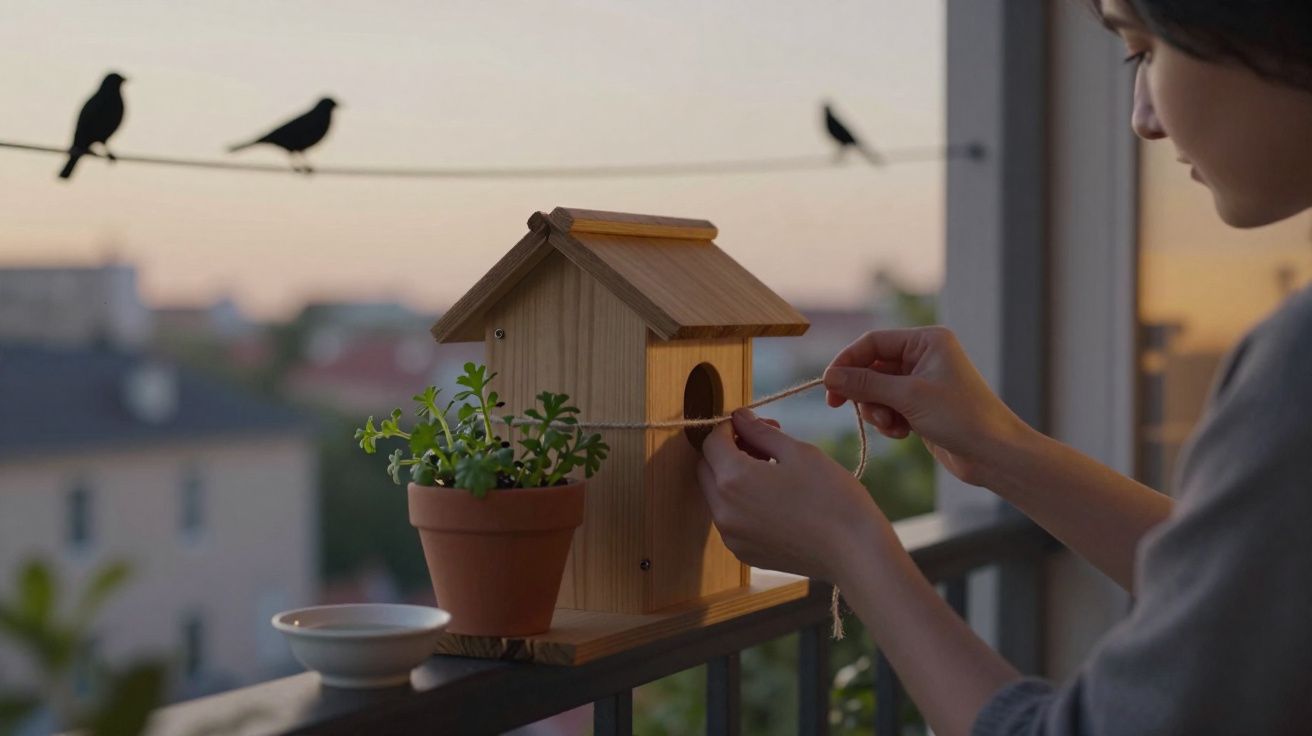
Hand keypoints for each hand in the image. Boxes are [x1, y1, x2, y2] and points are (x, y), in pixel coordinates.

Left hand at [696, 409, 893, 583]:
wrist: (855, 553)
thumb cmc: (832, 497)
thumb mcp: (798, 452)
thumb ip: (760, 432)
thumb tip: (739, 417)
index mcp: (733, 479)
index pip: (711, 442)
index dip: (730, 427)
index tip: (753, 425)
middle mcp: (723, 511)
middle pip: (707, 469)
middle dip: (728, 450)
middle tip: (764, 444)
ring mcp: (732, 536)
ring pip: (717, 495)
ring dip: (734, 477)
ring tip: (773, 470)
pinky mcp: (745, 553)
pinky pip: (731, 519)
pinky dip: (743, 502)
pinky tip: (775, 498)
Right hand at [823, 327, 1031, 487]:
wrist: (994, 454)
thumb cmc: (961, 417)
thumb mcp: (908, 397)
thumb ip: (866, 384)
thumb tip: (829, 377)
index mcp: (927, 341)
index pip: (873, 342)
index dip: (848, 362)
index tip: (828, 385)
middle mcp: (924, 356)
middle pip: (872, 367)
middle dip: (863, 391)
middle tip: (840, 406)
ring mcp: (922, 382)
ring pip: (878, 390)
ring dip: (876, 409)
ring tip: (890, 425)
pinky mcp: (921, 406)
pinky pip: (889, 407)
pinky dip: (888, 420)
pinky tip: (901, 433)